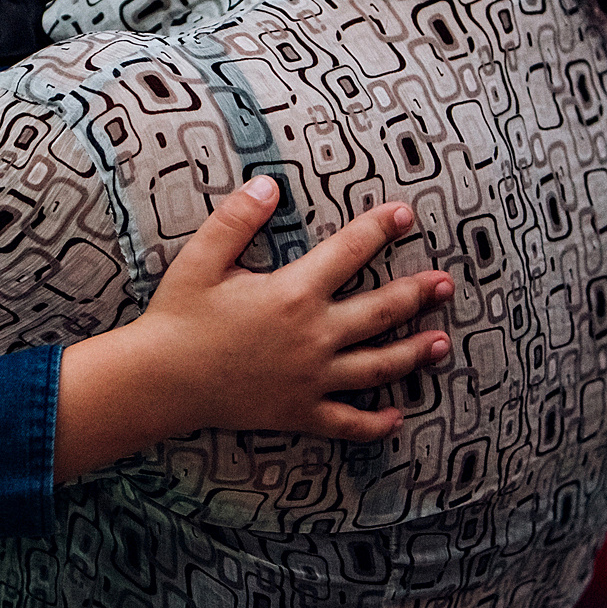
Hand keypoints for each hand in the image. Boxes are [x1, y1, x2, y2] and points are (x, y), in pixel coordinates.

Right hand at [54, 177, 452, 480]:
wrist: (160, 380)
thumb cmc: (178, 315)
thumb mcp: (202, 257)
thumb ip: (238, 218)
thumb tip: (270, 184)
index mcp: (293, 293)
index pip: (349, 251)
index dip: (379, 228)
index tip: (404, 214)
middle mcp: (313, 336)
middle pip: (380, 312)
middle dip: (417, 294)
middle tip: (446, 283)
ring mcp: (311, 379)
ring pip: (377, 367)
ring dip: (413, 354)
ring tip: (441, 343)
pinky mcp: (299, 412)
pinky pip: (347, 421)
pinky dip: (375, 423)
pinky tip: (397, 418)